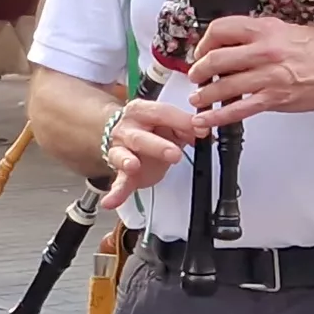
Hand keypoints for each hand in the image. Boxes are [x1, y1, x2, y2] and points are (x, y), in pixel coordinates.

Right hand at [92, 100, 210, 210]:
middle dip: (157, 146)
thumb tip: (202, 130)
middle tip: (175, 154)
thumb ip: (185, 127)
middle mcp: (126, 129)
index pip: (161, 113)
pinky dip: (115, 193)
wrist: (129, 137)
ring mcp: (120, 150)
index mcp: (141, 111)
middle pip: (140, 136)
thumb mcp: (171, 123)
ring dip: (128, 161)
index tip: (201, 130)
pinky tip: (111, 201)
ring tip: (132, 166)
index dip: (182, 121)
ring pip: (123, 155)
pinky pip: (118, 182)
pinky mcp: (121, 172)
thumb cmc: (153, 129)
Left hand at [184, 16, 313, 120]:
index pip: (220, 30)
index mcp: (265, 29)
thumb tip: (235, 45)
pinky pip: (239, 109)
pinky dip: (218, 116)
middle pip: (215, 59)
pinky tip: (206, 119)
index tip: (202, 51)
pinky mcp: (275, 98)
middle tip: (196, 76)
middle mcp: (263, 50)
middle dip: (199, 71)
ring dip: (204, 94)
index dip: (204, 42)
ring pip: (223, 86)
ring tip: (198, 98)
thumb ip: (259, 36)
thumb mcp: (286, 29)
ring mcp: (268, 76)